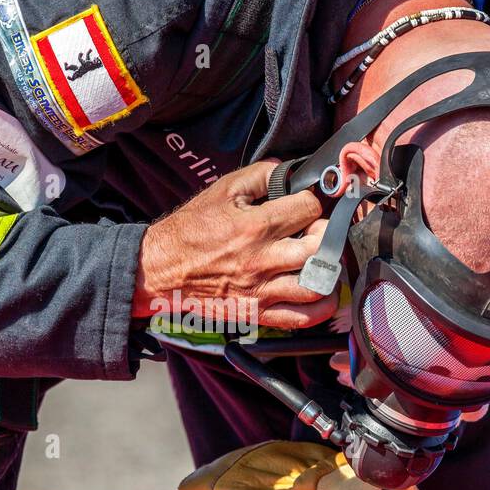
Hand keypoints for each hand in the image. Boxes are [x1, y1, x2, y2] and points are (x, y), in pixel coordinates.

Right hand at [133, 161, 336, 330]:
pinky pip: (302, 318)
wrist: (161, 267)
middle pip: (320, 249)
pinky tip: (319, 290)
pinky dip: (320, 306)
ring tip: (321, 259)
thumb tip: (292, 170)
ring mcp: (260, 291)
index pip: (309, 209)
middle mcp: (261, 260)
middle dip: (328, 234)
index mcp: (254, 226)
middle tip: (320, 230)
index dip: (317, 200)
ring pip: (317, 286)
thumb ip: (261, 175)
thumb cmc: (191, 228)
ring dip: (328, 270)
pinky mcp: (257, 313)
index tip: (312, 201)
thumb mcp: (223, 190)